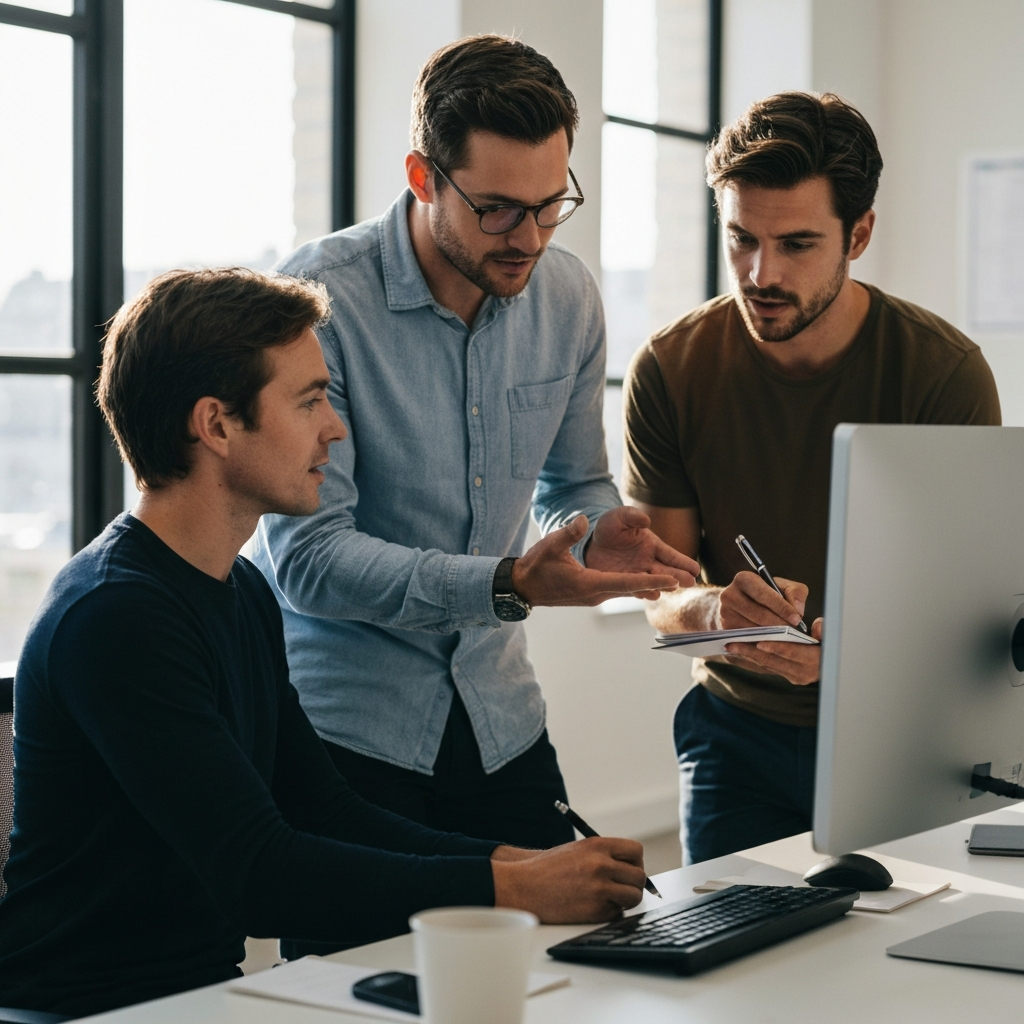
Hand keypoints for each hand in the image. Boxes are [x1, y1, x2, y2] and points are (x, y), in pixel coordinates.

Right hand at [491, 836, 646, 923]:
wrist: (525, 886)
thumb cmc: (550, 868)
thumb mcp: (579, 850)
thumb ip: (605, 855)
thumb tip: (633, 869)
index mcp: (597, 845)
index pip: (636, 851)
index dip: (635, 861)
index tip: (628, 868)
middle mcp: (601, 865)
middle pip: (639, 876)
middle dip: (633, 883)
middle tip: (621, 887)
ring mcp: (599, 889)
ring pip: (634, 897)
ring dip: (626, 899)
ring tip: (610, 897)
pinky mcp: (595, 911)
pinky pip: (617, 913)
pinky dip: (610, 911)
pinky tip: (592, 905)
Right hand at [511, 514, 690, 607]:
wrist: (522, 587)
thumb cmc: (536, 566)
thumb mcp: (550, 546)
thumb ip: (569, 533)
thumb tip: (584, 519)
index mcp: (589, 583)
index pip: (626, 583)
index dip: (650, 581)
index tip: (671, 581)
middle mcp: (596, 593)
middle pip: (632, 588)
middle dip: (657, 585)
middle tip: (684, 582)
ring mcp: (594, 596)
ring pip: (626, 590)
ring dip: (647, 586)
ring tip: (672, 582)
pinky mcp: (591, 594)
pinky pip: (617, 589)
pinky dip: (633, 586)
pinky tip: (647, 583)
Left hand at [585, 506, 700, 599]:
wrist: (590, 545)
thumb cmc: (609, 527)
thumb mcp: (619, 517)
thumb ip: (632, 516)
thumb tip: (646, 521)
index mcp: (652, 546)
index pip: (671, 555)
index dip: (683, 562)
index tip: (696, 569)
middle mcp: (648, 562)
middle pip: (667, 571)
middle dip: (679, 576)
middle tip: (691, 582)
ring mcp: (636, 574)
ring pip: (653, 582)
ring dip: (662, 585)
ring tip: (672, 588)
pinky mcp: (623, 583)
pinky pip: (635, 589)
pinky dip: (643, 592)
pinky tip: (651, 595)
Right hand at [719, 571, 821, 684]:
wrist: (735, 605)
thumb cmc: (764, 595)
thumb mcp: (780, 586)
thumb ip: (795, 593)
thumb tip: (798, 610)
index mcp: (743, 579)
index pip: (763, 594)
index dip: (781, 608)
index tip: (797, 619)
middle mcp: (729, 595)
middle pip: (758, 614)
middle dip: (779, 625)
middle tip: (796, 633)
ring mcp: (724, 615)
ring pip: (753, 630)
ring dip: (773, 637)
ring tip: (788, 640)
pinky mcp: (725, 631)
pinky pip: (747, 641)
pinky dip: (763, 645)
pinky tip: (775, 645)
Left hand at [725, 616, 822, 685]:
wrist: (828, 652)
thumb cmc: (825, 633)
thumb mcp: (828, 627)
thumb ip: (824, 628)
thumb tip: (818, 626)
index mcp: (819, 660)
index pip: (794, 652)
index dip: (777, 647)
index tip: (760, 642)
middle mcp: (807, 672)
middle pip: (775, 661)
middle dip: (752, 652)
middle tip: (733, 644)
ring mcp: (796, 676)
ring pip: (767, 665)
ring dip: (748, 655)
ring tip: (730, 646)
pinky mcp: (788, 676)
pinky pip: (767, 667)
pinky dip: (752, 657)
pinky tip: (738, 650)